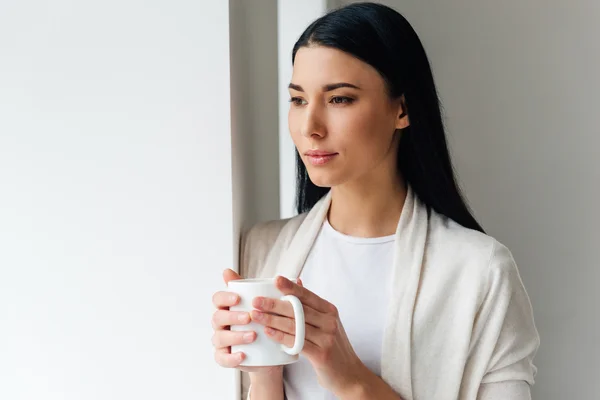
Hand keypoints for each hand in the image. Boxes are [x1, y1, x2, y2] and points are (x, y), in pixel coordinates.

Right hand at [211, 269, 282, 378]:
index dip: (225, 297)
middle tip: (249, 317)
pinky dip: (231, 358)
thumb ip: (280, 295)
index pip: (218, 298)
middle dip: (232, 316)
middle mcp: (222, 323)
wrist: (270, 354)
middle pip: (217, 317)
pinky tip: (243, 355)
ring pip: (219, 338)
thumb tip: (297, 280)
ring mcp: (222, 340)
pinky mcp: (225, 357)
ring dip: (235, 336)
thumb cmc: (267, 325)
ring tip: (253, 336)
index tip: (239, 298)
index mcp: (228, 307)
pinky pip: (222, 358)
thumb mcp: (272, 309)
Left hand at [250, 276, 369, 395]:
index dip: (291, 287)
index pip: (307, 296)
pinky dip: (280, 337)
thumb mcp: (326, 323)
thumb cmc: (332, 346)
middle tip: (256, 301)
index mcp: (330, 310)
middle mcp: (330, 321)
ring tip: (255, 315)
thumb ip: (311, 305)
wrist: (349, 374)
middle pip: (298, 309)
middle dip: (274, 304)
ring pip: (294, 326)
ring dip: (272, 320)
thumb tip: (297, 282)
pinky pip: (296, 342)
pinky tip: (268, 332)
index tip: (275, 280)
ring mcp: (327, 338)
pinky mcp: (322, 354)